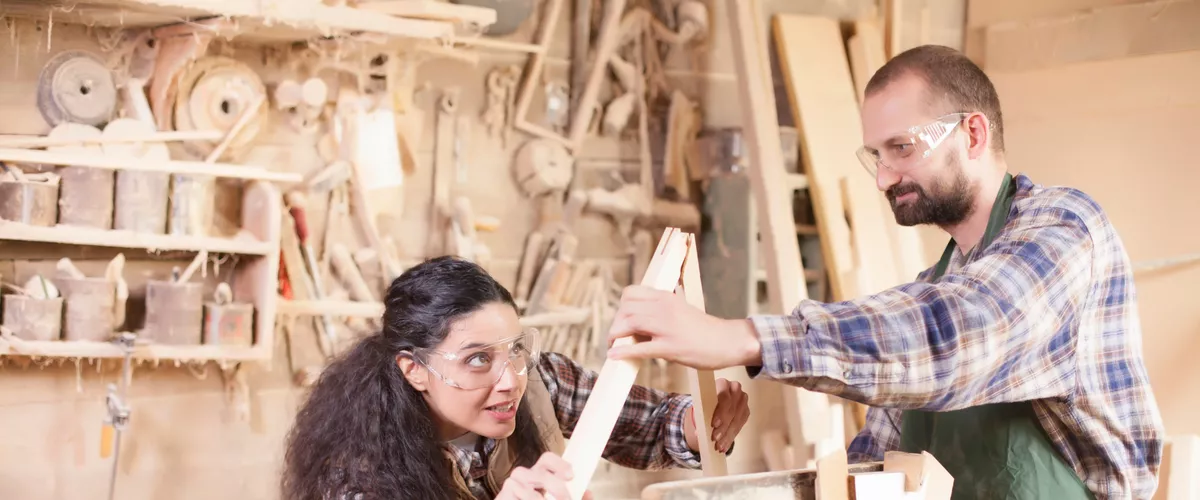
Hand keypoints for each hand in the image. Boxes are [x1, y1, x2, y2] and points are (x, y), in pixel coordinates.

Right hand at [495, 452, 592, 499]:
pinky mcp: (501, 497)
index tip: (571, 475)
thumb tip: (588, 493)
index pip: (547, 459)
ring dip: (537, 498)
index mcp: (539, 476)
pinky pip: (510, 494)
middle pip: (538, 470)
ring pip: (522, 483)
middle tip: (566, 499)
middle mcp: (524, 477)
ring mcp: (511, 486)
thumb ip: (575, 498)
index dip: (558, 464)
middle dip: (554, 485)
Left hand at [606, 286, 762, 369]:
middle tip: (616, 336)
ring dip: (616, 335)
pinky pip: (641, 348)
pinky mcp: (671, 347)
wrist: (728, 341)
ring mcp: (667, 327)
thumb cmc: (705, 329)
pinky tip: (614, 355)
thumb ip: (660, 310)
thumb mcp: (680, 309)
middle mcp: (665, 308)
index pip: (631, 293)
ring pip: (630, 323)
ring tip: (613, 345)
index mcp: (666, 297)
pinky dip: (623, 352)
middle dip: (616, 323)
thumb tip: (638, 319)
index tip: (622, 319)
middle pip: (626, 308)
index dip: (621, 306)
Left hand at [683, 378, 749, 453]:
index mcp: (722, 384)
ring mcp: (743, 399)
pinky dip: (731, 437)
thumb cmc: (706, 402)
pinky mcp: (746, 410)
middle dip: (723, 427)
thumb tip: (698, 433)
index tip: (714, 424)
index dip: (720, 411)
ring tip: (719, 446)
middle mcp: (735, 389)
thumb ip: (701, 415)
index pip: (724, 396)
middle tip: (715, 439)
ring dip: (728, 434)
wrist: (715, 402)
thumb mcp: (701, 405)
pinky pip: (741, 425)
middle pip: (732, 410)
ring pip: (737, 419)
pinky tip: (725, 445)